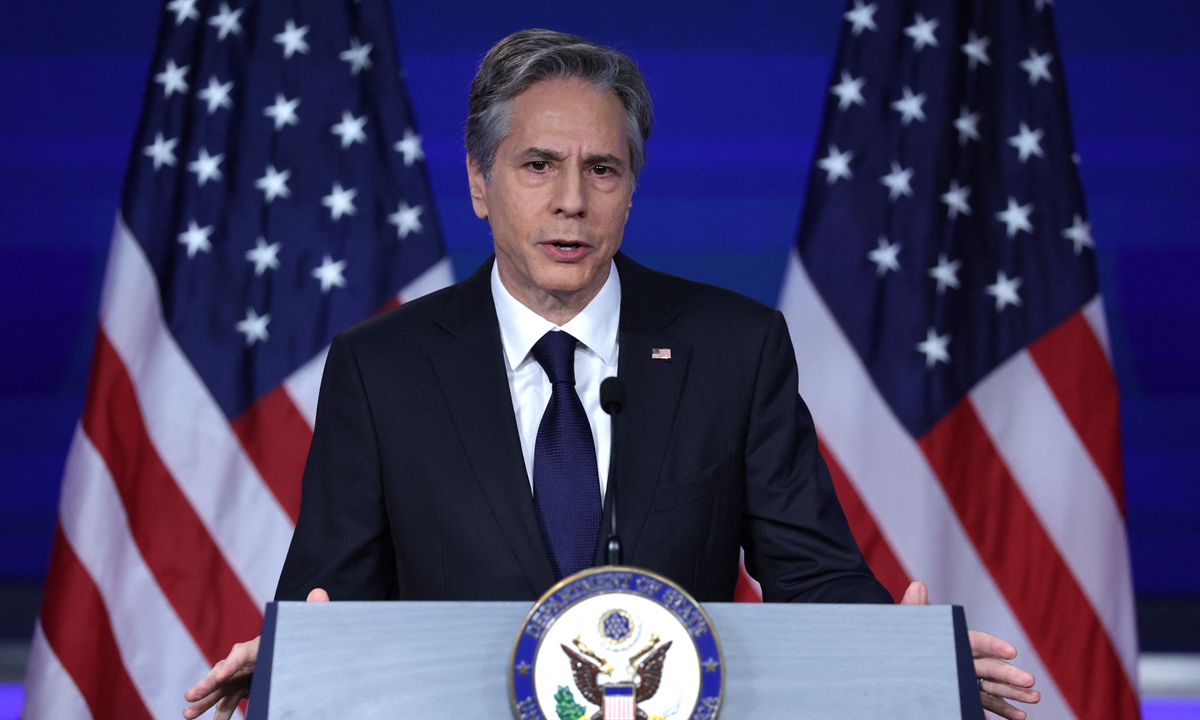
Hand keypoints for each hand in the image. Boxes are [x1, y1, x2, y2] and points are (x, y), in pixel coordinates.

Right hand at [183, 588, 329, 718]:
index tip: (222, 677)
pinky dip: (220, 715)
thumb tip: (319, 592)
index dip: (231, 664)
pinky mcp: (242, 688)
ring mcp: (241, 675)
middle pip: (223, 671)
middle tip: (190, 696)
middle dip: (207, 684)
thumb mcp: (305, 627)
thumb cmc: (301, 637)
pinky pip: (228, 703)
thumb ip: (311, 612)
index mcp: (260, 645)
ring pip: (219, 690)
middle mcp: (245, 660)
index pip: (241, 652)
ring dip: (204, 702)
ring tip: (187, 714)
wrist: (301, 654)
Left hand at [901, 581, 1039, 719]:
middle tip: (1030, 681)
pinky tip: (1020, 716)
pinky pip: (988, 704)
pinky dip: (1003, 710)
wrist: (899, 667)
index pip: (978, 642)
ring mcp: (969, 679)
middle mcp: (967, 660)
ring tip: (1034, 698)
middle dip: (1011, 674)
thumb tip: (917, 585)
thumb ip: (914, 610)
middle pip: (992, 667)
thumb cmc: (907, 642)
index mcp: (957, 640)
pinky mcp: (968, 696)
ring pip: (995, 687)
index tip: (1010, 651)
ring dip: (1015, 693)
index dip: (994, 646)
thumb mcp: (909, 627)